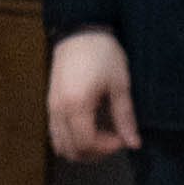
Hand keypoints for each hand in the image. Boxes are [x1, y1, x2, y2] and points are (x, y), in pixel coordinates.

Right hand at [47, 29, 138, 161]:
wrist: (79, 32)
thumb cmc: (102, 54)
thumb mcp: (120, 85)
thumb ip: (125, 117)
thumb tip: (133, 143)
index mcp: (76, 105)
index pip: (85, 144)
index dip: (106, 148)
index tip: (122, 138)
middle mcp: (58, 109)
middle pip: (70, 149)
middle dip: (94, 152)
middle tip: (114, 139)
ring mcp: (51, 106)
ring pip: (60, 144)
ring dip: (81, 148)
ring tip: (102, 136)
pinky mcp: (50, 102)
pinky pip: (56, 132)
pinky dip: (72, 139)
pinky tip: (89, 127)